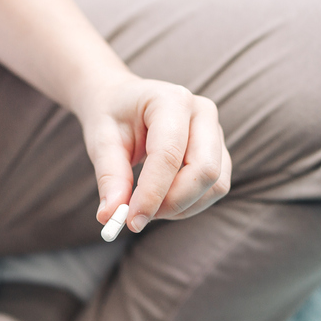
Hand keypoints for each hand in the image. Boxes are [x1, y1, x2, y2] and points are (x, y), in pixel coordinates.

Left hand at [75, 72, 231, 231]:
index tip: (131, 220)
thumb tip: (110, 215)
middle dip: (172, 203)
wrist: (124, 102)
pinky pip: (215, 190)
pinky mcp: (219, 153)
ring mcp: (216, 133)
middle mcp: (202, 113)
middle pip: (205, 171)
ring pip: (215, 185)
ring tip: (146, 204)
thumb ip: (109, 177)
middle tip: (137, 217)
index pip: (168, 155)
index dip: (152, 193)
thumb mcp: (101, 141)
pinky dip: (188, 205)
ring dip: (180, 207)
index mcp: (171, 100)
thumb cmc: (112, 117)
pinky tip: (161, 200)